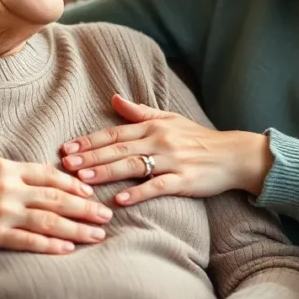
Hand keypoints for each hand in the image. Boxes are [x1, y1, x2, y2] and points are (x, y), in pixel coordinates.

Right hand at [0, 148, 113, 254]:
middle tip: (106, 214)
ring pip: (49, 221)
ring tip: (98, 234)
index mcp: (3, 167)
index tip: (90, 191)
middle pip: (56, 197)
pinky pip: (29, 242)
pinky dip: (51, 245)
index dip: (73, 183)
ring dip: (77, 228)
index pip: (48, 173)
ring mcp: (1, 214)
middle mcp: (7, 189)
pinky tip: (69, 249)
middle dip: (86, 207)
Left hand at [60, 95, 272, 205]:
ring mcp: (172, 160)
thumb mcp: (169, 119)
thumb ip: (140, 112)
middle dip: (90, 156)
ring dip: (107, 172)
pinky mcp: (184, 180)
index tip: (67, 147)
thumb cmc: (198, 138)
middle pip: (118, 148)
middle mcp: (160, 140)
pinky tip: (120, 200)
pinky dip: (138, 192)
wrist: (233, 155)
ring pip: (133, 165)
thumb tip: (113, 98)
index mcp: (153, 126)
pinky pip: (158, 186)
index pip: (115, 132)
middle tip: (65, 164)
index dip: (89, 140)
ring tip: (83, 179)